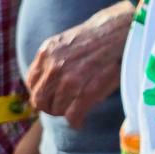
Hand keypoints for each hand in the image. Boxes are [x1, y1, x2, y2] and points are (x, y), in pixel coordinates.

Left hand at [23, 2, 131, 127]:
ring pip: (56, 109)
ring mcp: (70, 79)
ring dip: (64, 113)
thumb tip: (47, 86)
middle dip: (50, 107)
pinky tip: (80, 122)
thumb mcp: (66, 42)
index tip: (51, 96)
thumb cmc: (99, 37)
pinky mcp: (87, 90)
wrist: (122, 31)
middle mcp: (54, 66)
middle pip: (40, 100)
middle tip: (62, 108)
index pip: (32, 83)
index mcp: (47, 52)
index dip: (41, 92)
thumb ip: (53, 61)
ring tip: (74, 111)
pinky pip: (73, 115)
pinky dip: (75, 122)